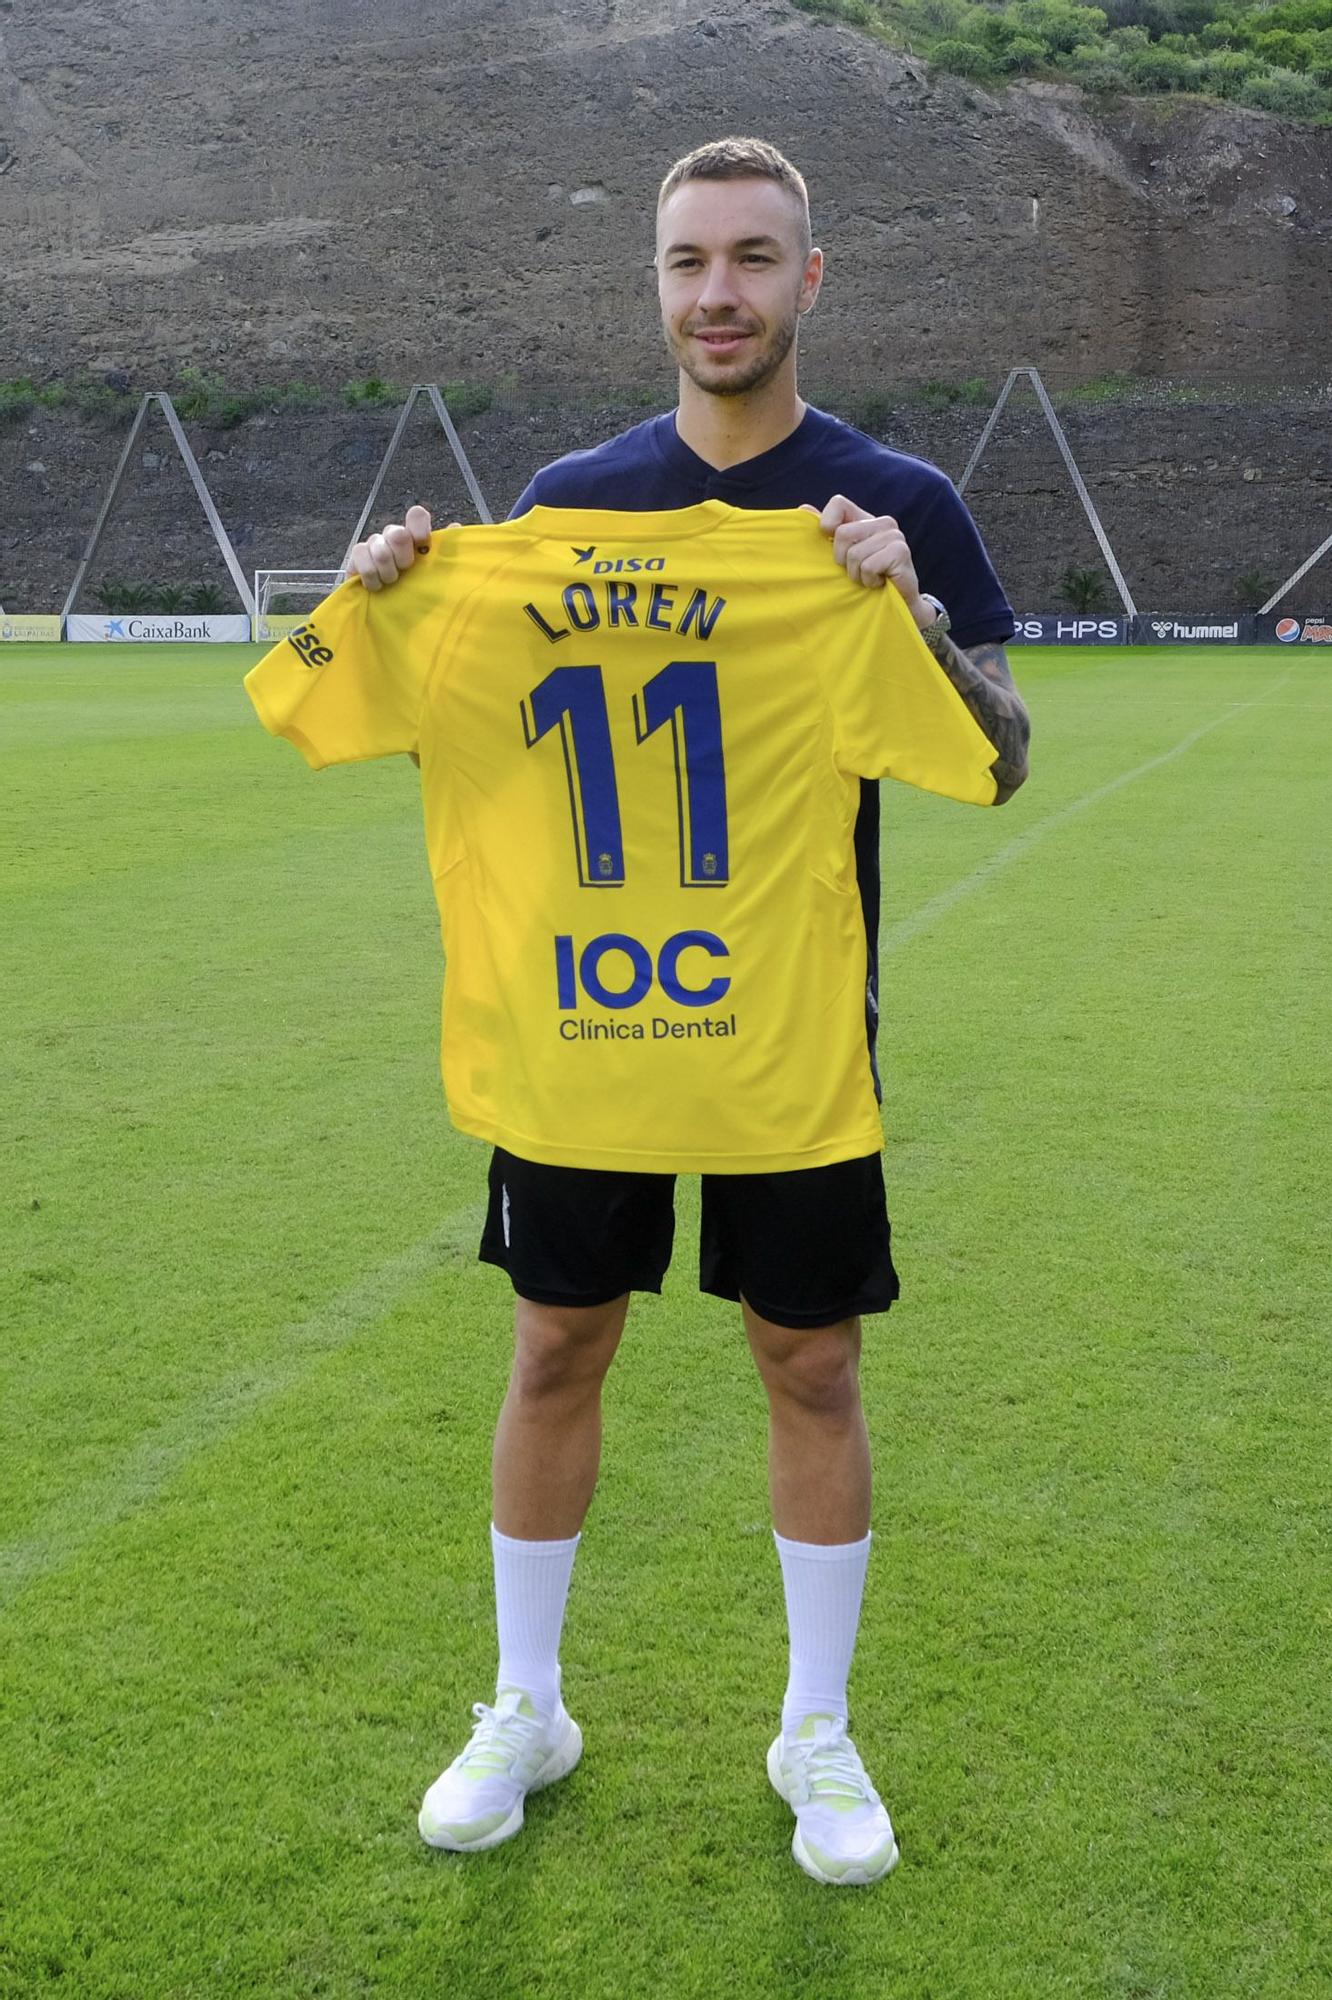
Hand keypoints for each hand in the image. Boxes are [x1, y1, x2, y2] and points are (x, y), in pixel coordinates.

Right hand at [348, 505, 460, 590]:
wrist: (390, 618)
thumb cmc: (417, 594)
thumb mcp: (437, 576)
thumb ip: (446, 552)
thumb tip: (455, 527)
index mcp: (415, 538)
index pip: (416, 516)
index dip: (419, 527)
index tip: (423, 546)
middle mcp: (394, 537)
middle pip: (397, 533)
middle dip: (403, 558)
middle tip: (405, 571)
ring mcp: (375, 545)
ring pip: (379, 547)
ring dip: (387, 570)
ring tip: (391, 583)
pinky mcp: (357, 557)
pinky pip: (359, 554)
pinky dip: (370, 574)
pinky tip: (377, 586)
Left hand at [805, 495, 932, 623]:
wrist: (898, 605)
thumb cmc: (867, 579)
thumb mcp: (843, 555)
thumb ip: (826, 533)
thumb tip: (803, 507)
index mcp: (866, 519)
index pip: (838, 503)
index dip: (827, 525)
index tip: (833, 547)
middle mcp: (882, 522)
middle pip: (842, 534)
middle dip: (843, 561)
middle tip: (859, 570)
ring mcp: (894, 535)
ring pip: (854, 553)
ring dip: (857, 575)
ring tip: (870, 578)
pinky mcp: (900, 551)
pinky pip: (868, 566)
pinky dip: (868, 581)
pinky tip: (879, 583)